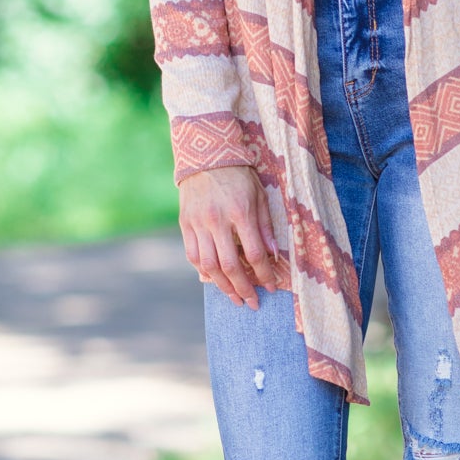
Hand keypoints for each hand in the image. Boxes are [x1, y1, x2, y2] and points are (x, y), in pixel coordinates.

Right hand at [178, 165, 286, 309]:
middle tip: (251, 303)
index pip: (253, 253)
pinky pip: (192, 254)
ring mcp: (197, 223)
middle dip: (242, 288)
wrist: (206, 155)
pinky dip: (203, 271)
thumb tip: (274, 255)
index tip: (270, 286)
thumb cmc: (239, 175)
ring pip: (208, 265)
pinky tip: (214, 280)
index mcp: (240, 212)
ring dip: (222, 286)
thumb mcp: (259, 195)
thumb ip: (265, 226)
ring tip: (234, 297)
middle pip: (229, 265)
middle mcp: (216, 220)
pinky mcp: (185, 223)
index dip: (263, 274)